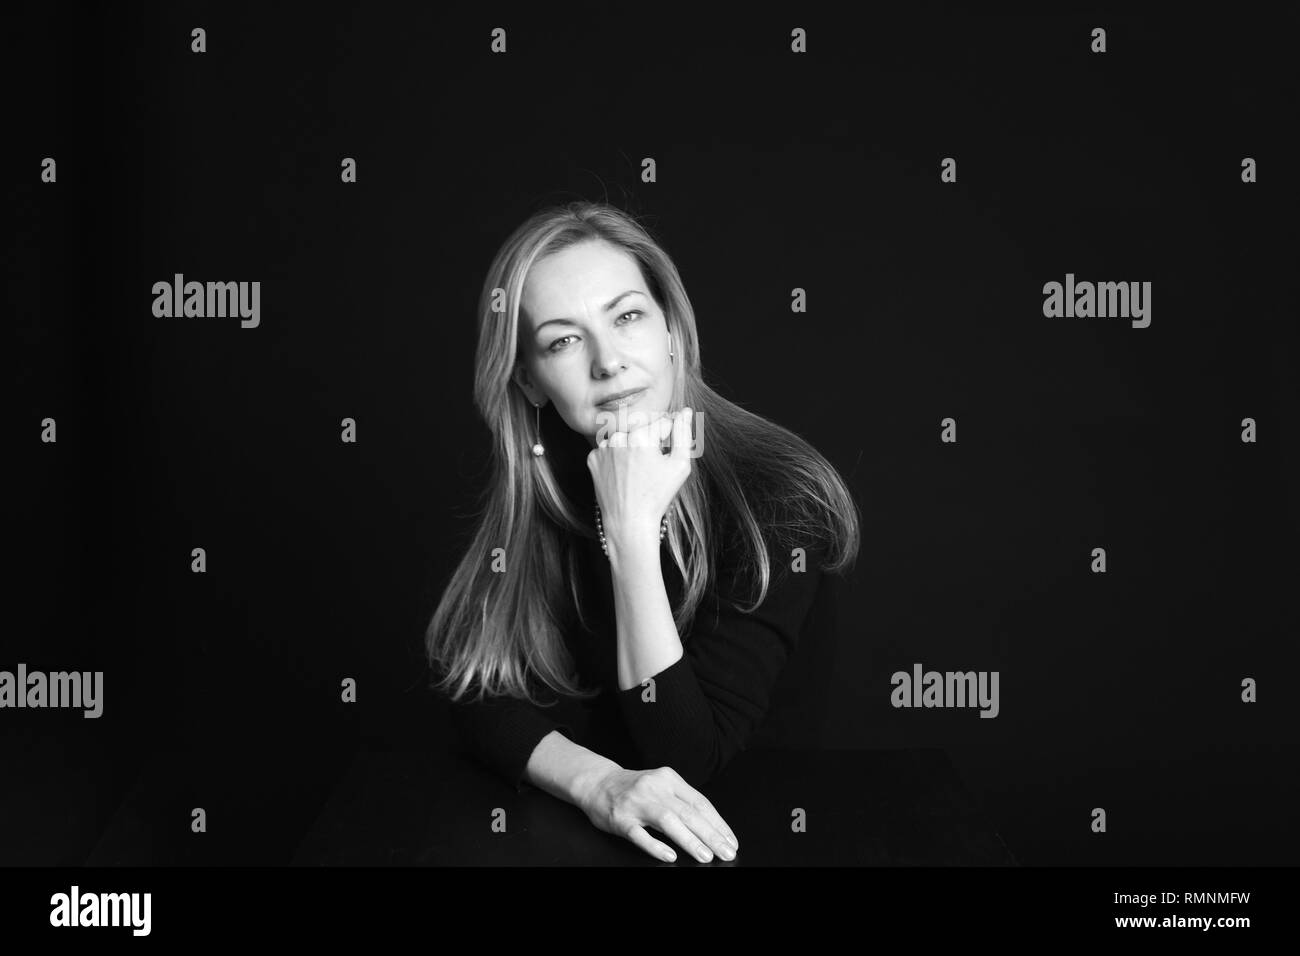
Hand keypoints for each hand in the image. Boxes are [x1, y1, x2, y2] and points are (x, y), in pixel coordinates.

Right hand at [578, 765, 738, 863]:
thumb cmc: (634, 788)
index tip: (731, 841)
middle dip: (711, 835)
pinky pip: (640, 835)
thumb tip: (712, 827)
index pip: (700, 802)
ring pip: (668, 821)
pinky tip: (670, 856)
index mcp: (669, 779)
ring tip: (706, 856)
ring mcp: (637, 803)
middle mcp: (655, 788)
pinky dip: (656, 846)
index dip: (718, 823)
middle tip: (727, 852)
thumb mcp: (661, 785)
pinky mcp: (620, 819)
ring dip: (690, 840)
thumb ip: (682, 801)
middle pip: (688, 812)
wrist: (596, 782)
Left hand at [587, 407, 693, 547]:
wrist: (628, 522)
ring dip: (633, 446)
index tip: (666, 457)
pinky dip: (617, 457)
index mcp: (641, 435)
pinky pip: (610, 449)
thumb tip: (686, 411)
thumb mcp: (679, 465)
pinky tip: (623, 474)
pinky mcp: (592, 459)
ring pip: (625, 437)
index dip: (670, 438)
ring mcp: (602, 448)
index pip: (663, 422)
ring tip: (637, 472)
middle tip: (652, 466)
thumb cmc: (657, 496)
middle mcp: (618, 436)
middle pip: (643, 428)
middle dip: (651, 440)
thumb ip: (683, 433)